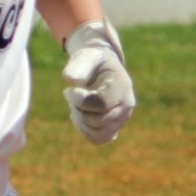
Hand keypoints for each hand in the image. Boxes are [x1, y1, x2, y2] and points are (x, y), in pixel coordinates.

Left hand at [62, 20, 133, 143]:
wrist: (103, 69)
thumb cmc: (94, 61)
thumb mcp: (87, 56)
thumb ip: (79, 65)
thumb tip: (70, 79)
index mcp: (122, 85)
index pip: (101, 103)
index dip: (80, 100)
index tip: (68, 90)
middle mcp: (127, 104)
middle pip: (98, 121)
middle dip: (78, 109)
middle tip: (71, 96)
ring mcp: (123, 118)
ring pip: (98, 133)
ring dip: (80, 121)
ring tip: (75, 106)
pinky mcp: (116, 128)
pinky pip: (99, 138)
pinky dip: (85, 130)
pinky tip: (80, 115)